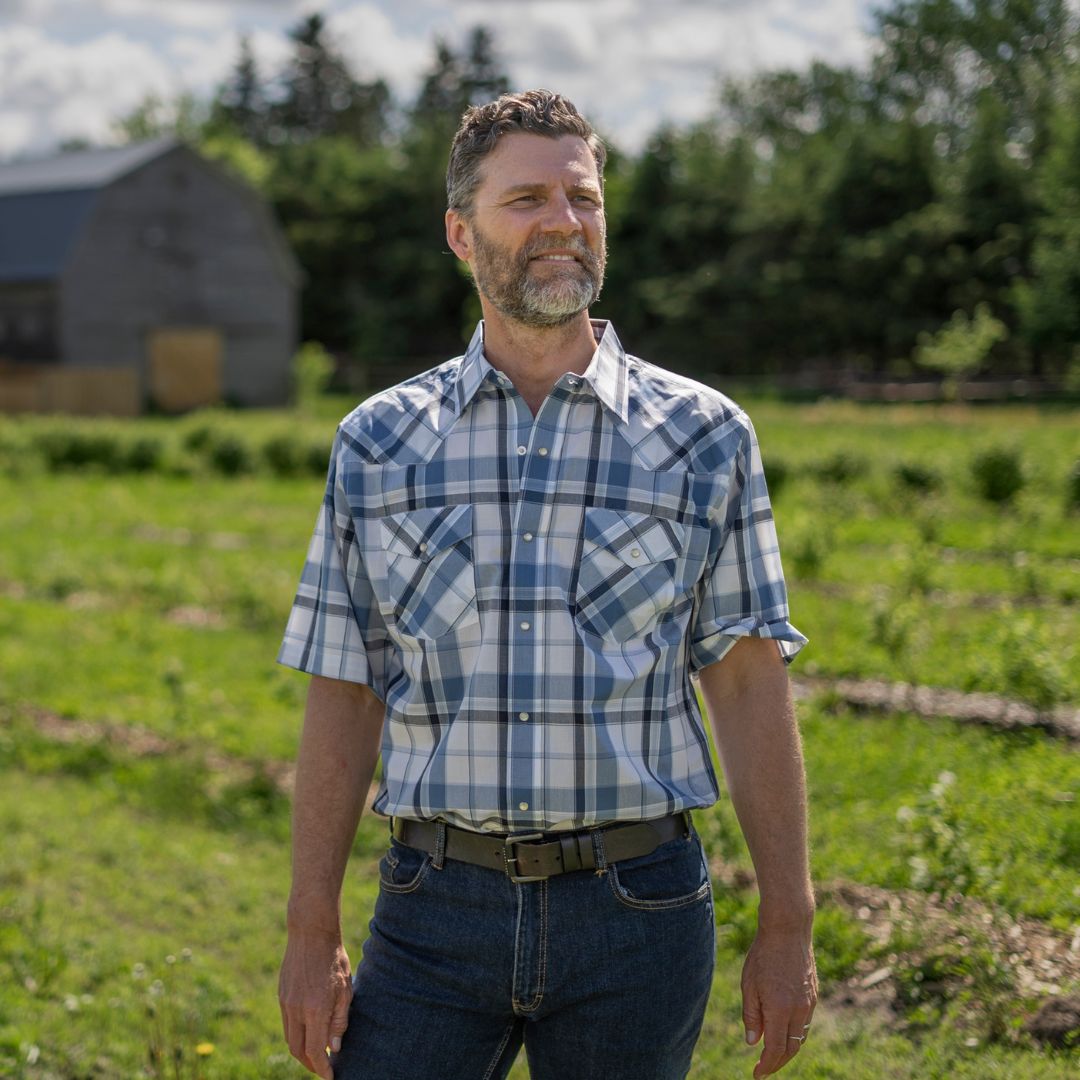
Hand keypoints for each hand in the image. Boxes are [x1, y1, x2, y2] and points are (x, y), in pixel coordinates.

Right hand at [279, 927, 352, 1078]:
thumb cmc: (333, 958)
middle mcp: (296, 1009)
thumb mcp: (346, 988)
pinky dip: (296, 1033)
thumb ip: (339, 1020)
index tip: (331, 1076)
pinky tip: (308, 1030)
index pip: (315, 1051)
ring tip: (316, 1053)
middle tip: (323, 1068)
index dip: (322, 1069)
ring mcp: (285, 1002)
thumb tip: (334, 1047)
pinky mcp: (281, 995)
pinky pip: (286, 1023)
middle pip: (298, 1050)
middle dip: (310, 1064)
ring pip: (289, 1038)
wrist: (310, 932)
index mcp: (315, 1009)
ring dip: (302, 1050)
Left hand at [741, 925, 816, 1077]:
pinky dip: (795, 1034)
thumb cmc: (763, 955)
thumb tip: (753, 1043)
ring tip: (772, 1053)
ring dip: (787, 1050)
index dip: (766, 1066)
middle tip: (764, 1069)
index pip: (775, 1050)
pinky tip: (783, 1031)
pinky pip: (805, 1023)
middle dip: (777, 1063)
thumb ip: (751, 1016)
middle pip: (791, 1049)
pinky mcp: (813, 995)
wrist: (788, 930)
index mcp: (780, 1009)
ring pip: (800, 1037)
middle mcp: (799, 1011)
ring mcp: (809, 1003)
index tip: (756, 1075)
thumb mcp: (749, 985)